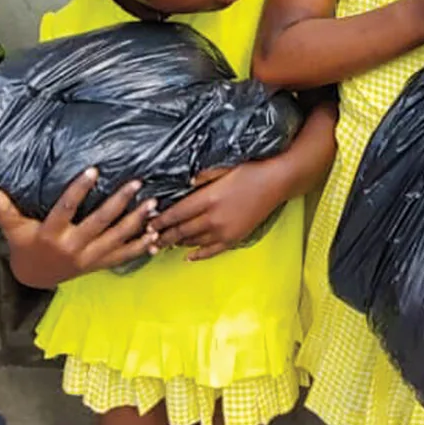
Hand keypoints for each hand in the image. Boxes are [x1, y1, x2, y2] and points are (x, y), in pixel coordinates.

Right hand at [0, 169, 157, 288]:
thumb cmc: (25, 246)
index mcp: (52, 235)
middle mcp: (72, 247)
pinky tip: (155, 236)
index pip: (66, 209)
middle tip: (136, 184)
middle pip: (99, 223)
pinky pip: (122, 256)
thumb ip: (5, 210)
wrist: (35, 277)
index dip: (79, 190)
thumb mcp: (13, 229)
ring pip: (116, 239)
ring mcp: (88, 259)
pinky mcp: (99, 265)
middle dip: (119, 203)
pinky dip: (139, 247)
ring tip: (153, 204)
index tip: (94, 170)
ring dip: (136, 222)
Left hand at [151, 161, 288, 261]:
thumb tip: (185, 184)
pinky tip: (187, 256)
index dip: (160, 220)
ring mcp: (225, 231)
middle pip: (182, 231)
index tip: (146, 224)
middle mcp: (214, 218)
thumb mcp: (223, 168)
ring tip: (162, 244)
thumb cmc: (250, 171)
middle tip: (147, 239)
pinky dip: (198, 255)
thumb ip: (202, 177)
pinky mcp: (235, 238)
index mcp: (209, 198)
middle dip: (163, 235)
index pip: (177, 213)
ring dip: (177, 243)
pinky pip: (212, 251)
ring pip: (194, 241)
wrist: (277, 182)